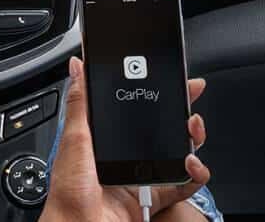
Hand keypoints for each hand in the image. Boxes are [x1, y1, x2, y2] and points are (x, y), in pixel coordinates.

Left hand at [40, 57, 209, 221]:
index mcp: (106, 138)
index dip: (154, 89)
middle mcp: (128, 154)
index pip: (135, 107)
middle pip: (163, 126)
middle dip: (180, 108)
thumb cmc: (69, 194)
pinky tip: (190, 164)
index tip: (167, 74)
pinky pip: (185, 182)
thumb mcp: (73, 141)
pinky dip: (196, 173)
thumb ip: (80, 105)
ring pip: (179, 150)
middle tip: (190, 95)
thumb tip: (78, 68)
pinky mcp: (157, 196)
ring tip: (191, 130)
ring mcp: (144, 174)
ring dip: (191, 138)